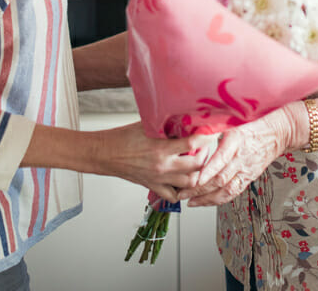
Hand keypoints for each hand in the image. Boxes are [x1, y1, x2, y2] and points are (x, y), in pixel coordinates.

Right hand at [94, 123, 216, 201]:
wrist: (106, 153)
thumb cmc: (123, 137)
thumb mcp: (147, 125)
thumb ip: (166, 126)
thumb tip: (185, 120)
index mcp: (161, 148)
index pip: (193, 143)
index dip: (206, 137)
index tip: (211, 131)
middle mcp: (163, 166)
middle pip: (197, 166)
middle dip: (205, 157)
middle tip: (205, 148)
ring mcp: (159, 179)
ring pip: (190, 183)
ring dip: (197, 174)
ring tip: (197, 164)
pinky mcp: (153, 187)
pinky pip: (174, 195)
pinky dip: (182, 190)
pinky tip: (183, 181)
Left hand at [178, 108, 293, 206]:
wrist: (275, 135)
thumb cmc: (251, 129)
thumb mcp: (230, 125)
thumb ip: (212, 132)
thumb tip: (192, 138)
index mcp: (235, 142)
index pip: (220, 160)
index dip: (208, 172)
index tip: (195, 180)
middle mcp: (240, 159)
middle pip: (220, 179)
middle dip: (199, 190)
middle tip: (182, 193)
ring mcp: (245, 171)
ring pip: (226, 191)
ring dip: (207, 199)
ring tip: (191, 202)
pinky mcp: (248, 179)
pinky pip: (233, 193)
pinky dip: (218, 200)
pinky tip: (206, 202)